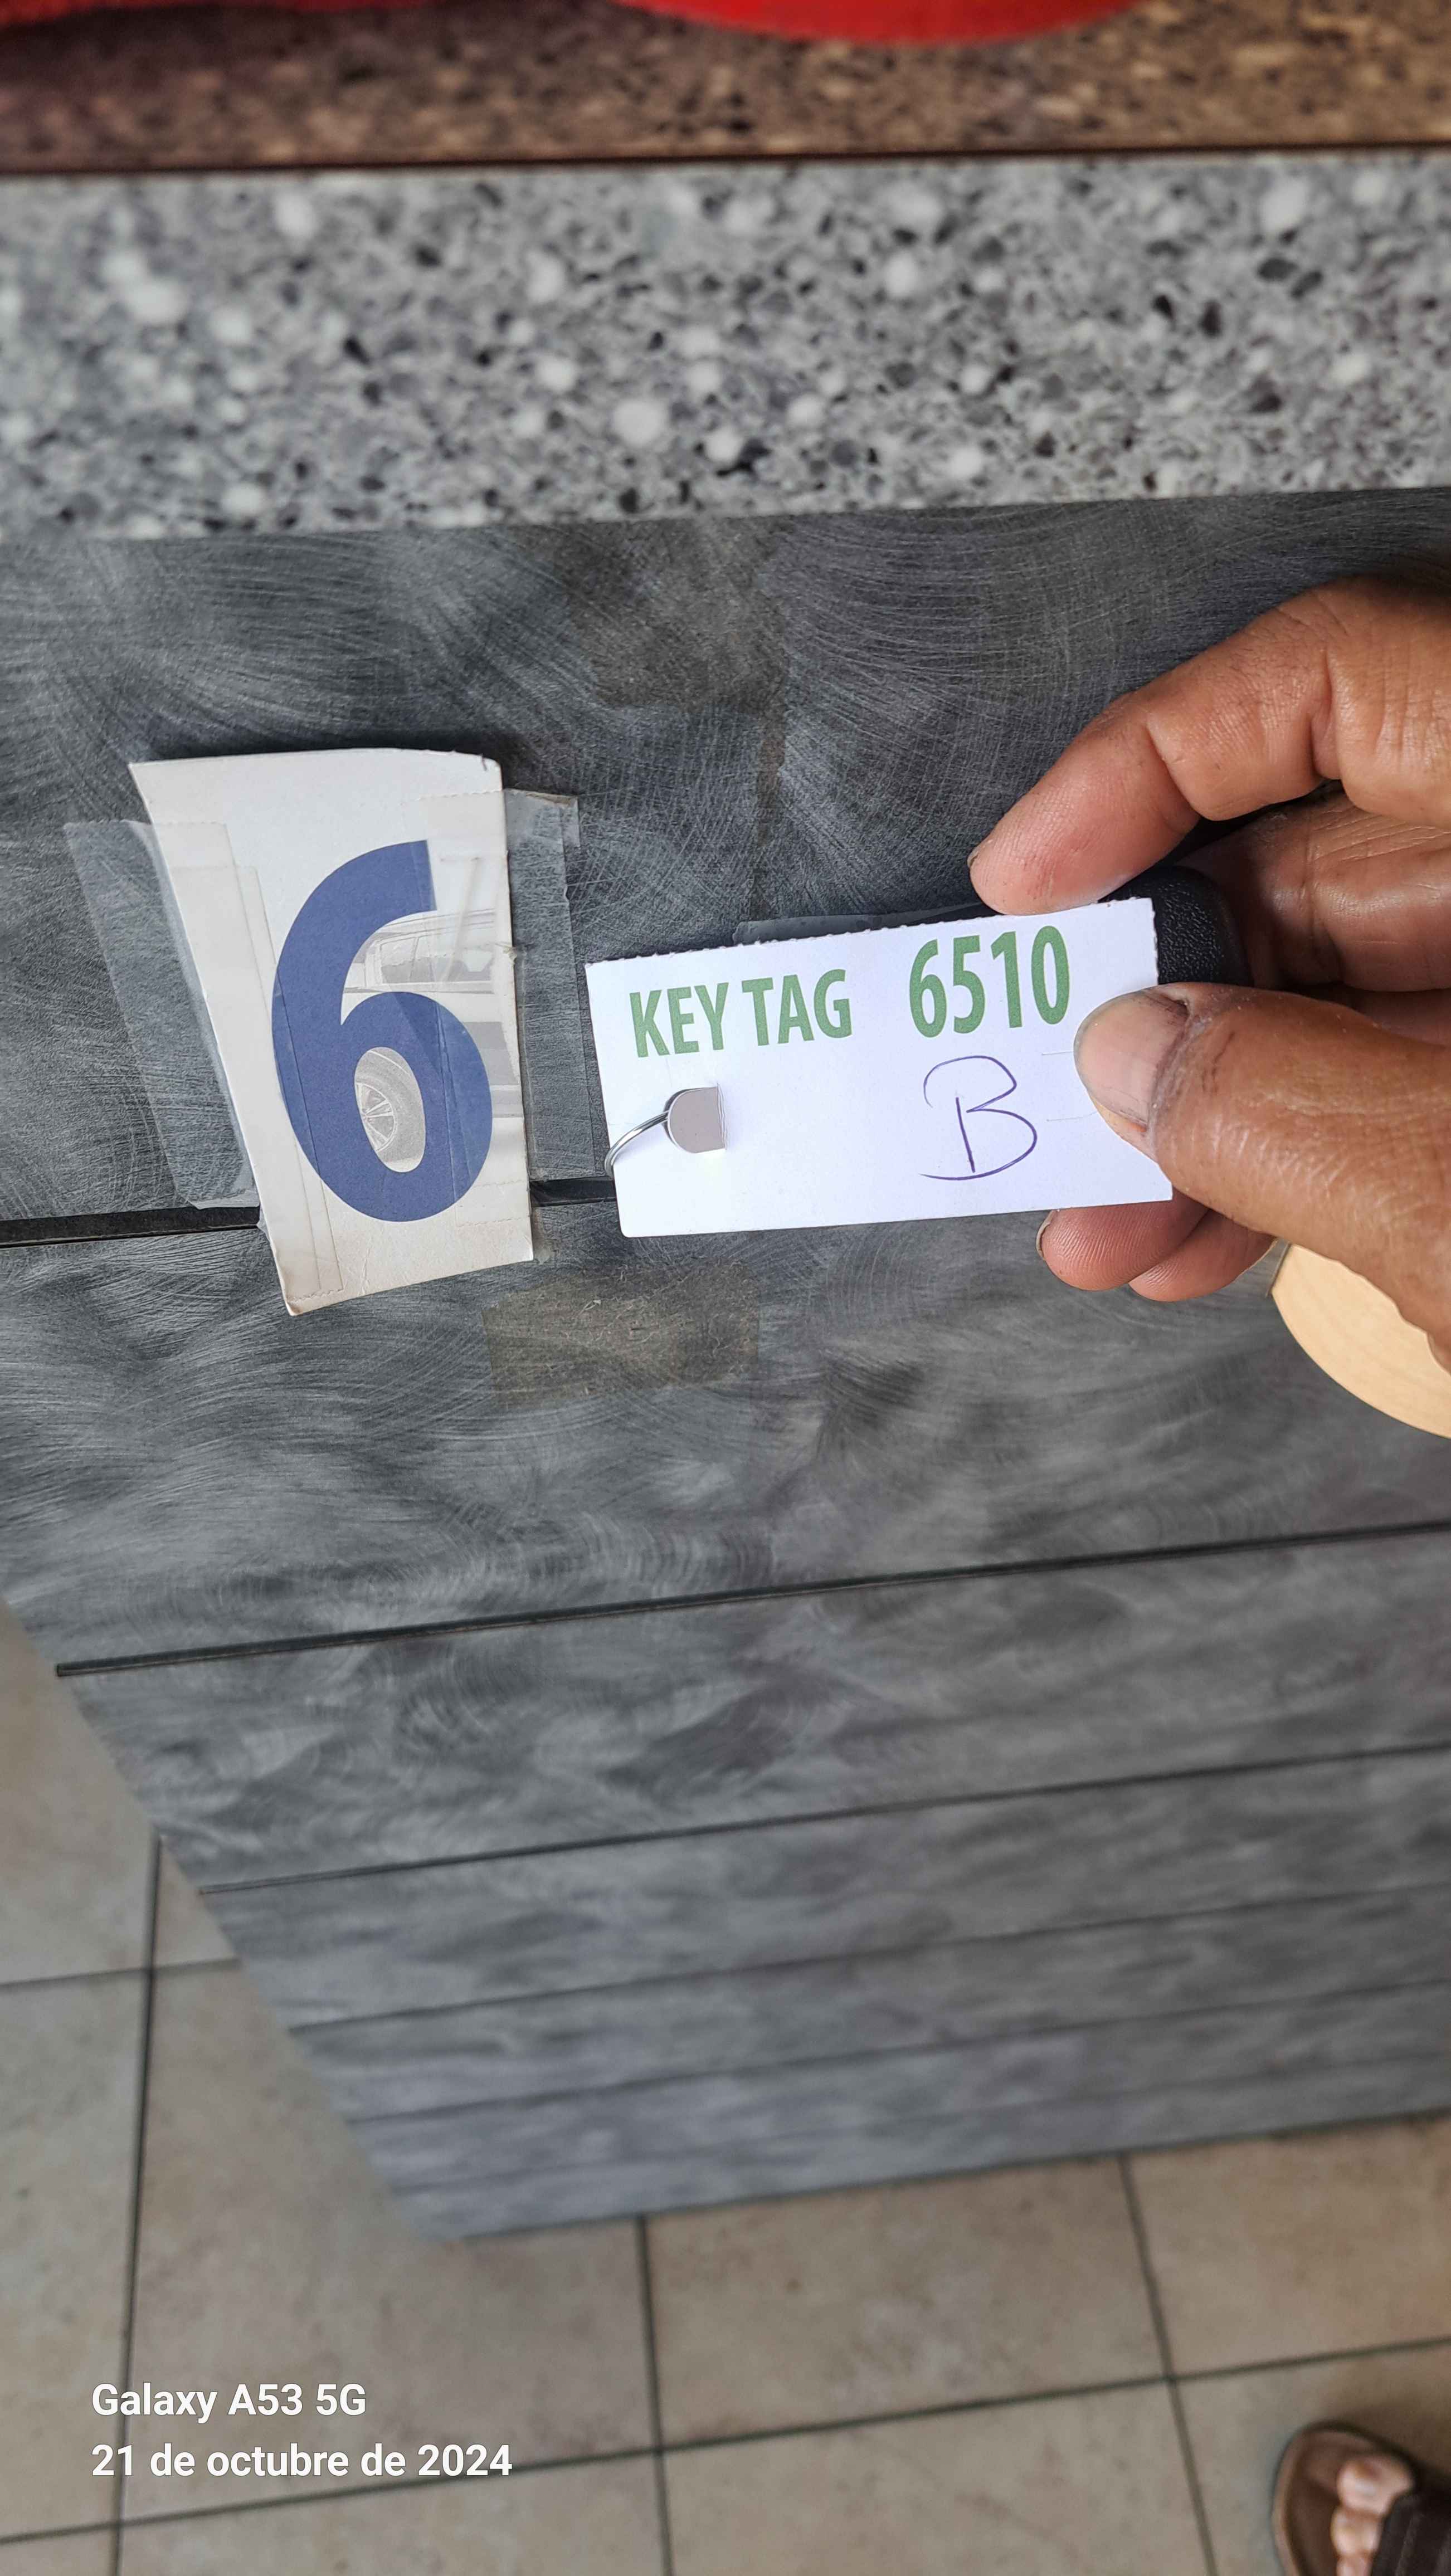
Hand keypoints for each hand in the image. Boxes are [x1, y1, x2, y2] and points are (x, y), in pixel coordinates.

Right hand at [969, 577, 1450, 1367]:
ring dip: (1210, 1107)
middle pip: (1334, 855)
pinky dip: (1310, 1154)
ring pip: (1365, 995)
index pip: (1345, 676)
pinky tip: (1197, 1244)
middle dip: (1159, 988)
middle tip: (1033, 1080)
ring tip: (1096, 1223)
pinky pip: (1418, 1079)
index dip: (1155, 759)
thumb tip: (1134, 1052)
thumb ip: (1289, 1111)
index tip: (1027, 879)